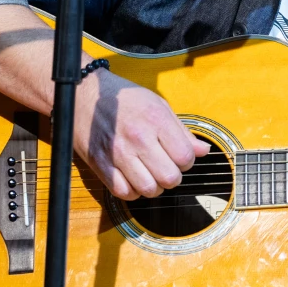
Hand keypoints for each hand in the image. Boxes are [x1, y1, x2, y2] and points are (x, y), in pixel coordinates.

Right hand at [73, 69, 208, 199]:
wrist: (84, 94)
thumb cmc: (123, 99)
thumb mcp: (158, 105)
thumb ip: (182, 131)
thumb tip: (203, 151)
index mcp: (155, 119)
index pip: (185, 157)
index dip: (187, 162)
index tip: (179, 157)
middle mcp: (138, 137)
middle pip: (170, 178)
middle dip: (172, 177)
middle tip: (166, 167)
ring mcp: (118, 152)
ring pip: (148, 189)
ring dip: (154, 186)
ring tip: (150, 174)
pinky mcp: (100, 164)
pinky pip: (124, 192)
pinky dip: (132, 191)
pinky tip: (133, 179)